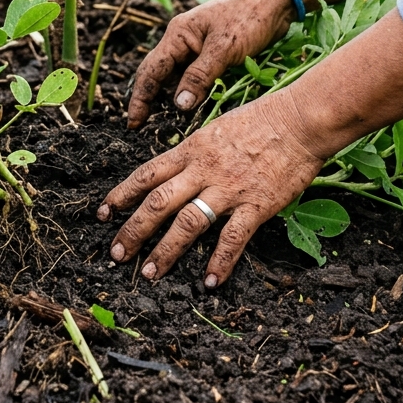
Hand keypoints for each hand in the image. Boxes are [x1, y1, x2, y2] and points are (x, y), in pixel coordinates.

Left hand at [104, 9, 402, 286]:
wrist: (299, 121)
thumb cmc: (259, 122)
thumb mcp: (214, 130)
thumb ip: (192, 154)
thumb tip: (172, 174)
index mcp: (191, 149)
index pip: (146, 174)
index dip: (122, 195)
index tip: (103, 214)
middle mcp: (203, 170)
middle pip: (158, 202)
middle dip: (133, 229)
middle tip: (116, 254)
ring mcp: (229, 188)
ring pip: (187, 222)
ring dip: (166, 250)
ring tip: (149, 272)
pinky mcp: (256, 204)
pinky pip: (233, 238)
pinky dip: (220, 262)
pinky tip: (210, 282)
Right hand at [127, 0, 293, 127]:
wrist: (275, 0)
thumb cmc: (248, 17)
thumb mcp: (223, 48)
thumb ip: (200, 76)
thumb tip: (178, 105)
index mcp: (178, 35)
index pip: (151, 71)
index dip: (140, 97)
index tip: (133, 123)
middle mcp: (183, 42)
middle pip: (158, 74)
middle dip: (148, 99)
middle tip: (140, 126)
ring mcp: (197, 48)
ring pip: (177, 77)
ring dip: (173, 97)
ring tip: (165, 123)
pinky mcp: (213, 55)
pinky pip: (195, 77)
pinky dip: (192, 92)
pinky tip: (193, 107)